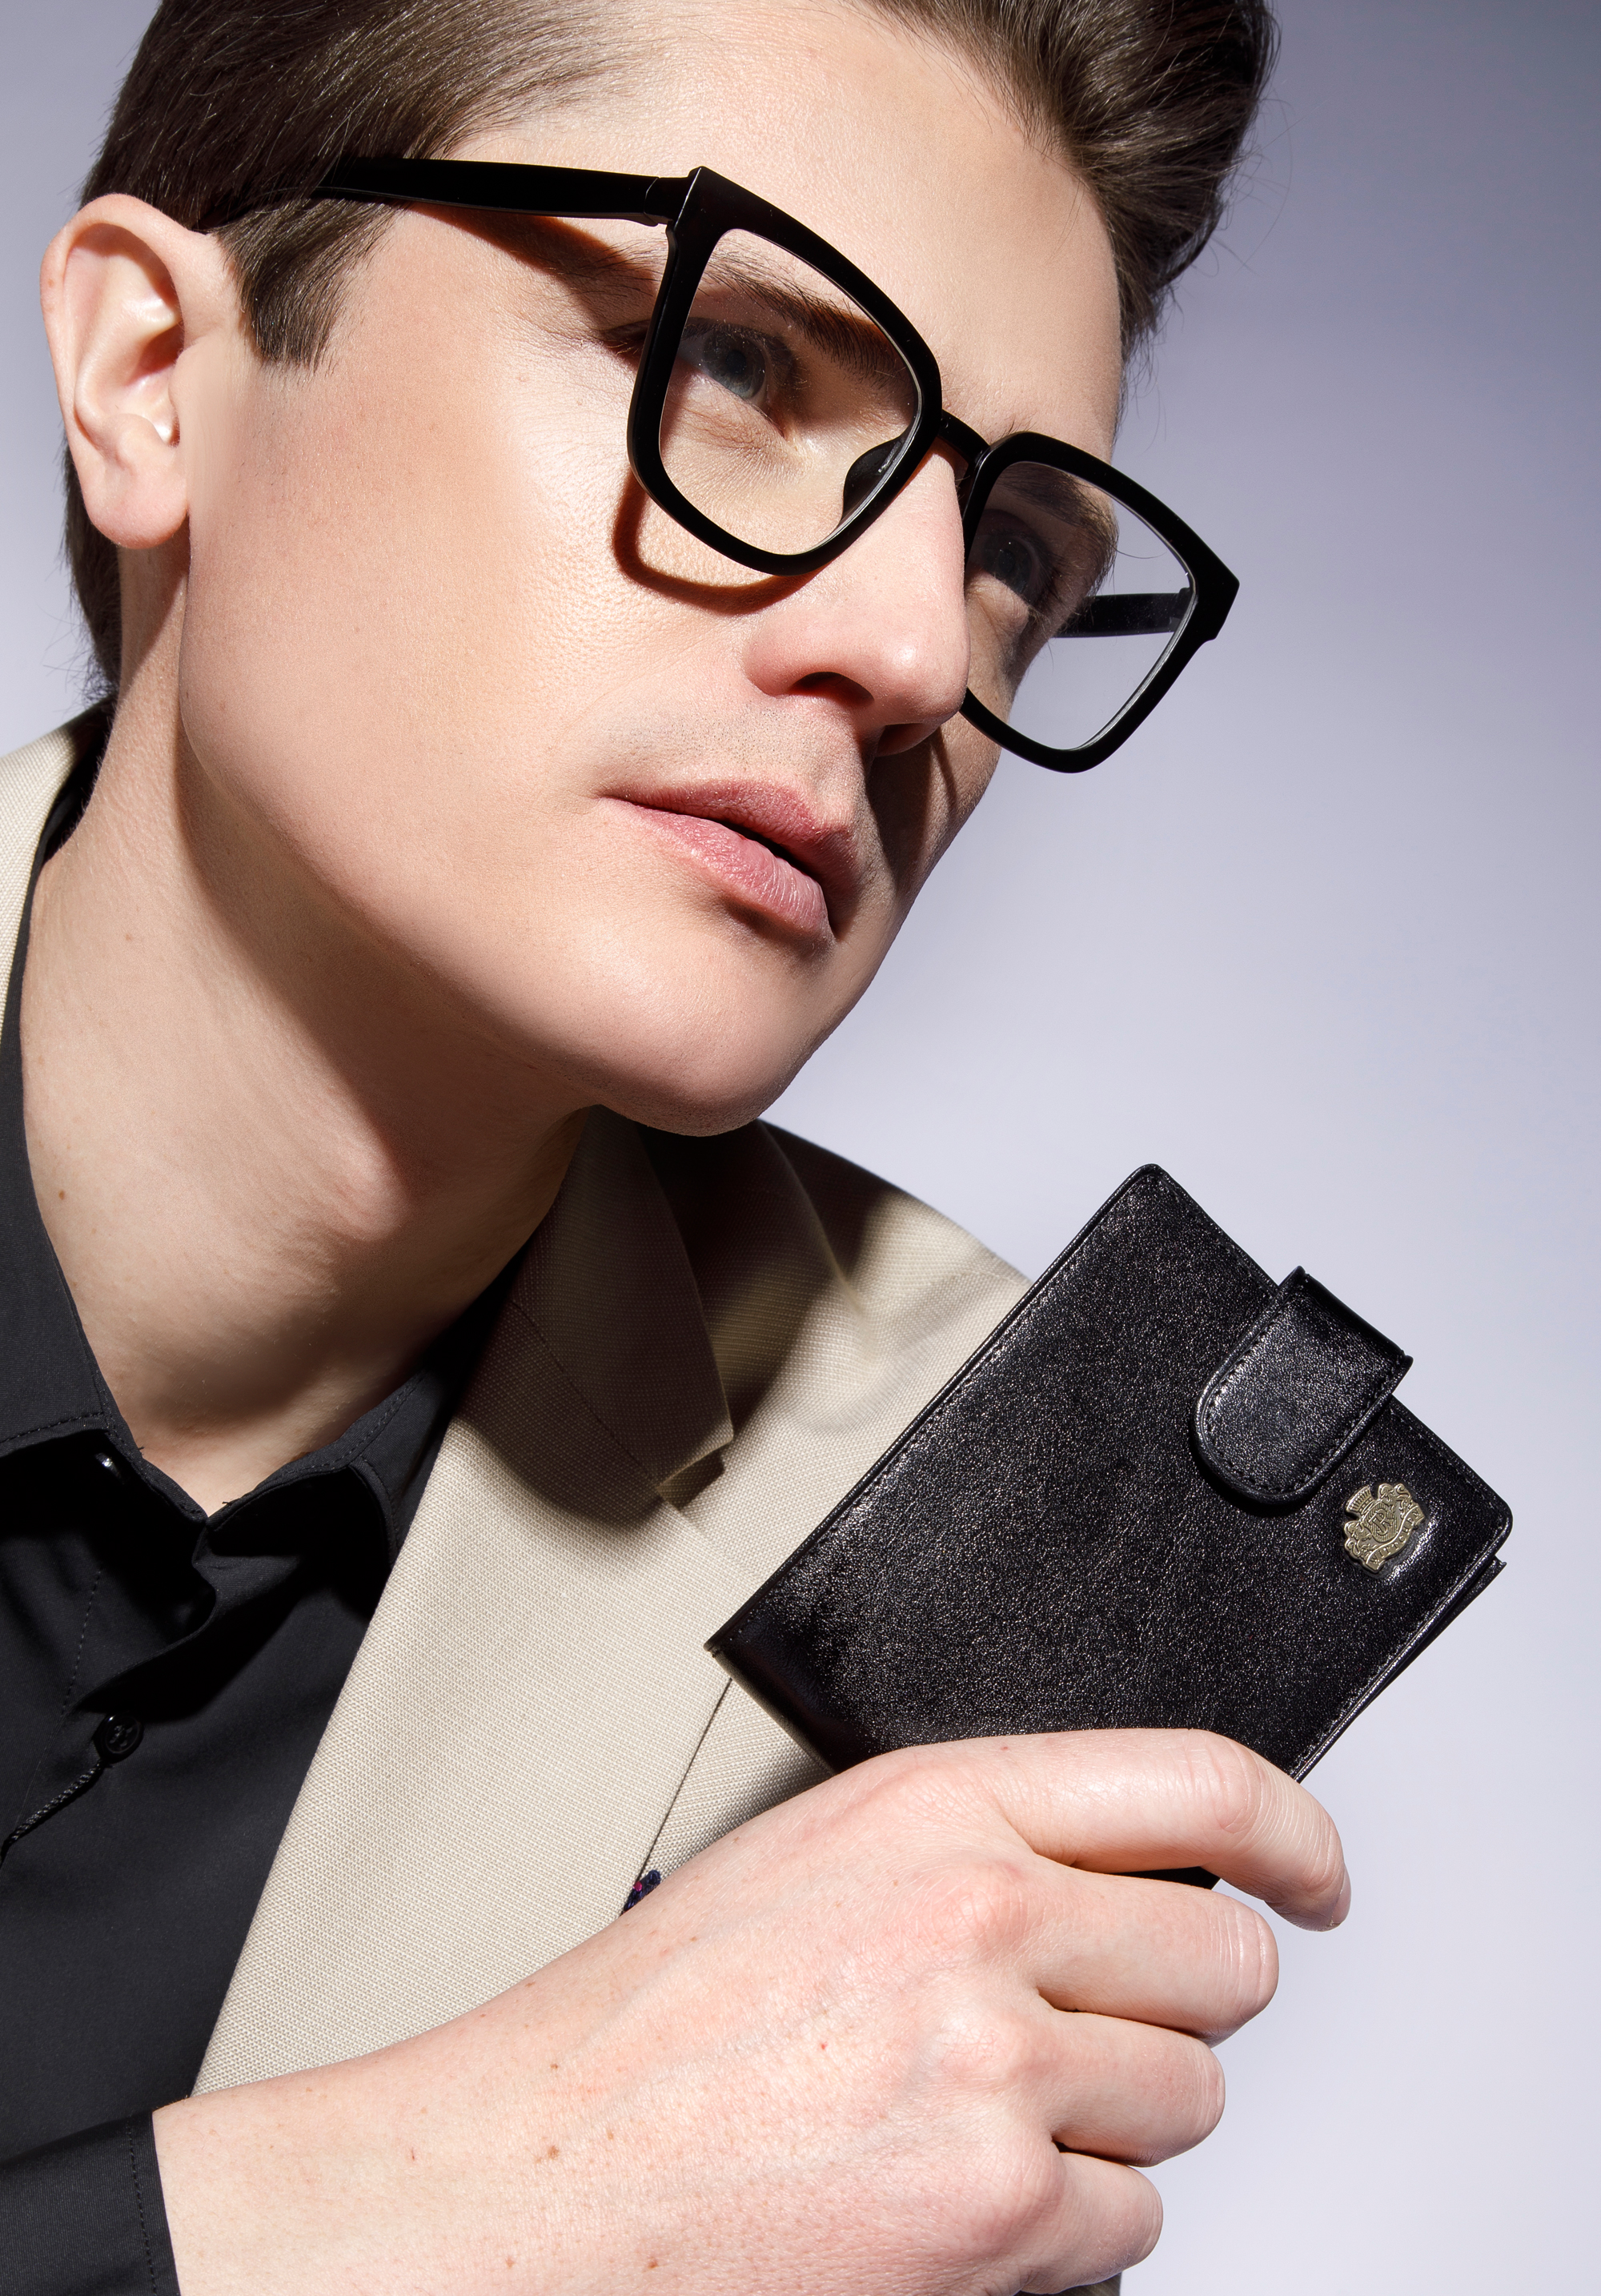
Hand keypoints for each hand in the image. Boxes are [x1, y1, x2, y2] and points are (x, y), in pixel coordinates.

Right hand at [154, 1728, 1346, 2294]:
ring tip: (975, 2121)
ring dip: (1111, 2125)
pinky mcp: (1000, 2210)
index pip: (1199, 1780)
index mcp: (934, 1804)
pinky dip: (1066, 2232)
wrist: (530, 2182)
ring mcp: (996, 2065)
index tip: (1316, 1873)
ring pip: (1186, 2103)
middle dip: (1181, 2008)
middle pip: (1226, 1961)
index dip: (1295, 1833)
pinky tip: (956, 2201)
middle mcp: (979, 1914)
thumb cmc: (643, 2033)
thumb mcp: (813, 1863)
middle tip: (1095, 2034)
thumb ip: (973, 1846)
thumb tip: (1112, 1879)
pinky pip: (1131, 2227)